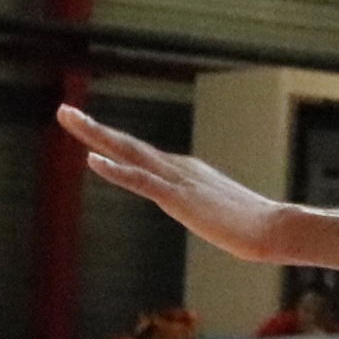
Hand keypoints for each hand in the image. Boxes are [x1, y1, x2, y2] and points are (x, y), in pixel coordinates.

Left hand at [57, 106, 289, 263]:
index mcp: (184, 171)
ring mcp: (178, 180)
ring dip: (96, 135)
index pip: (139, 154)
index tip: (87, 129)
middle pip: (127, 145)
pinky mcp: (179, 198)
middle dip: (93, 128)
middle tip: (64, 110)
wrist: (274, 228)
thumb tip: (202, 212)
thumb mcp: (217, 212)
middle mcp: (177, 167)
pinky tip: (92, 160)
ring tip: (69, 118)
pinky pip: (141, 181)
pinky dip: (115, 169)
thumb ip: (202, 206)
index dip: (111, 141)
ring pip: (128, 153)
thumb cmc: (252, 226)